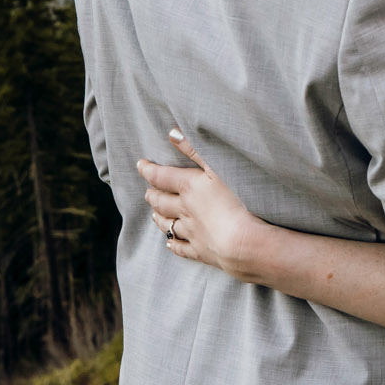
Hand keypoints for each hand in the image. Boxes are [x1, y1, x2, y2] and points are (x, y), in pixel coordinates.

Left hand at [139, 130, 265, 280]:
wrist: (244, 243)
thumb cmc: (237, 199)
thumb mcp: (219, 167)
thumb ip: (195, 149)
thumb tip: (172, 133)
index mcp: (188, 187)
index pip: (162, 176)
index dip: (149, 169)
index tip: (140, 165)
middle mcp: (184, 210)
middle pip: (161, 202)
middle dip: (153, 195)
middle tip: (148, 192)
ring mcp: (191, 233)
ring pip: (168, 225)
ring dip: (159, 218)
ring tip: (154, 214)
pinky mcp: (201, 251)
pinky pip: (181, 248)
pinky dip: (173, 244)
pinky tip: (169, 243)